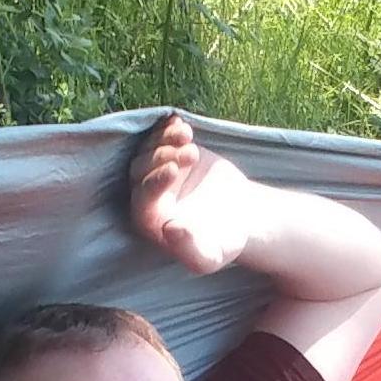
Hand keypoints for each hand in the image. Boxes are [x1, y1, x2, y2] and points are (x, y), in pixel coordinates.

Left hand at [128, 113, 251, 273]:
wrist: (241, 216)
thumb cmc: (223, 242)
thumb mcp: (210, 256)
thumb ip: (189, 250)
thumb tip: (170, 228)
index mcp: (150, 221)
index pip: (141, 199)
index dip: (153, 183)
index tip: (174, 170)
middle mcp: (147, 195)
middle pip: (140, 170)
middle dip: (161, 157)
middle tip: (191, 153)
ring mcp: (157, 171)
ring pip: (148, 149)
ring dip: (164, 139)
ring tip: (188, 136)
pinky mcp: (169, 153)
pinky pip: (161, 135)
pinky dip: (168, 127)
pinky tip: (182, 124)